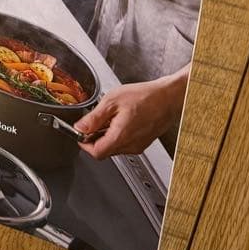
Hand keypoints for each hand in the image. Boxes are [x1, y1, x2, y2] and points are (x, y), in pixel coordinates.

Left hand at [74, 69, 188, 159]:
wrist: (168, 97)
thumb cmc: (145, 97)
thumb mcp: (112, 101)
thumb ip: (94, 117)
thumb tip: (80, 127)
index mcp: (121, 136)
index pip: (96, 153)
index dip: (84, 144)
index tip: (80, 134)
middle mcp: (130, 146)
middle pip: (104, 151)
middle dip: (94, 139)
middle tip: (93, 122)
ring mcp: (138, 146)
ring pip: (114, 148)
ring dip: (106, 136)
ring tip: (109, 117)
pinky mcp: (143, 143)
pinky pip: (125, 144)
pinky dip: (117, 135)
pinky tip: (120, 119)